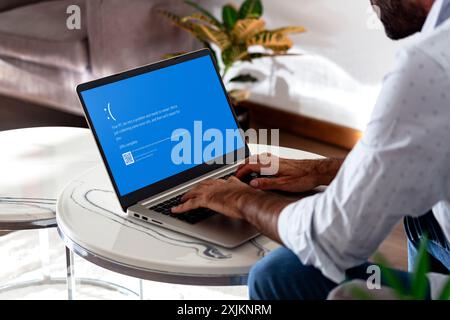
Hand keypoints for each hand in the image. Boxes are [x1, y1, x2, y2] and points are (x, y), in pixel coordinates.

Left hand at [171, 175, 293, 242]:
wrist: (250, 200)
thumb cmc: (253, 199)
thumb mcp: (250, 194)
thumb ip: (247, 194)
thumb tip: (250, 196)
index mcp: (229, 183)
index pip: (216, 182)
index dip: (209, 184)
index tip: (207, 185)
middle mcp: (218, 185)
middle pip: (202, 185)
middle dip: (194, 188)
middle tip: (188, 191)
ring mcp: (211, 192)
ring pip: (194, 193)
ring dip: (186, 196)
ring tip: (180, 200)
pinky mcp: (206, 200)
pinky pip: (190, 204)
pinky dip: (181, 207)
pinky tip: (176, 210)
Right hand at [235, 153, 343, 192]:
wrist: (316, 170)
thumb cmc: (303, 178)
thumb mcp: (284, 185)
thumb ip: (267, 184)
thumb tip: (253, 184)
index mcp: (270, 165)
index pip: (249, 166)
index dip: (240, 173)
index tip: (235, 179)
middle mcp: (272, 160)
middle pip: (251, 160)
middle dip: (241, 167)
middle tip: (236, 175)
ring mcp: (276, 159)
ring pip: (257, 158)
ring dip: (248, 163)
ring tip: (244, 171)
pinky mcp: (280, 160)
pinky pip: (263, 158)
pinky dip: (256, 162)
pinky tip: (259, 166)